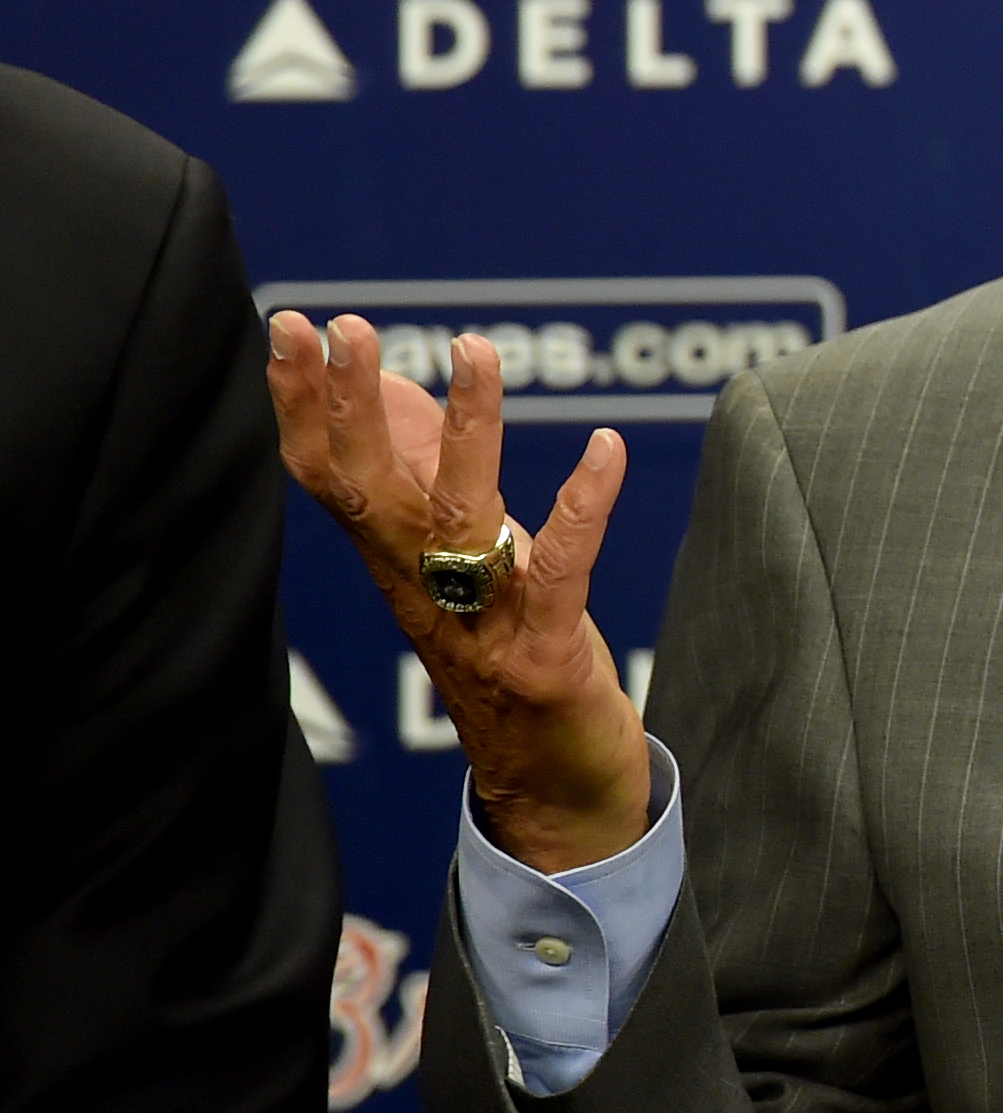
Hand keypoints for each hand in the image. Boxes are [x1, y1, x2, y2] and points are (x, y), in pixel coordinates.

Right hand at [266, 313, 652, 872]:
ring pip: (457, 518)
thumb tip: (394, 387)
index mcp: (397, 561)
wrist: (550, 790)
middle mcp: (423, 588)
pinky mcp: (543, 654)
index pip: (328, 474)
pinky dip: (581, 507)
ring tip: (475, 348)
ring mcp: (480, 623)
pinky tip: (604, 447)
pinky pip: (558, 570)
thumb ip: (425, 474)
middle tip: (343, 325)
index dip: (301, 402)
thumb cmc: (507, 654)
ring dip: (466, 432)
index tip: (289, 323)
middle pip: (368, 490)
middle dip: (349, 406)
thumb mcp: (459, 553)